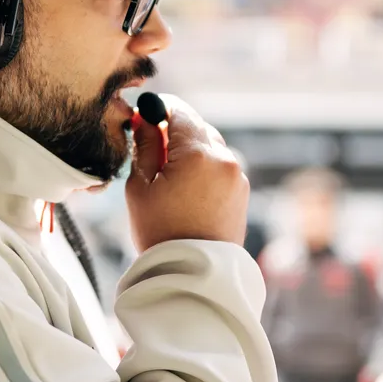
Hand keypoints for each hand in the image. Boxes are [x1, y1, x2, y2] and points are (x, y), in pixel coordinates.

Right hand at [124, 95, 248, 250]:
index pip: (180, 112)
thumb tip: (146, 119)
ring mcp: (237, 176)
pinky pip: (220, 167)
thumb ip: (145, 146)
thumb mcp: (140, 186)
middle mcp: (224, 159)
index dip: (160, 108)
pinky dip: (204, 168)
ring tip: (168, 175)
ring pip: (210, 147)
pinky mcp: (242, 192)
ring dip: (191, 150)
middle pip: (197, 127)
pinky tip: (186, 189)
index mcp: (198, 154)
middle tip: (151, 145)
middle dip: (175, 131)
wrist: (193, 273)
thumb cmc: (160, 231)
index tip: (145, 113)